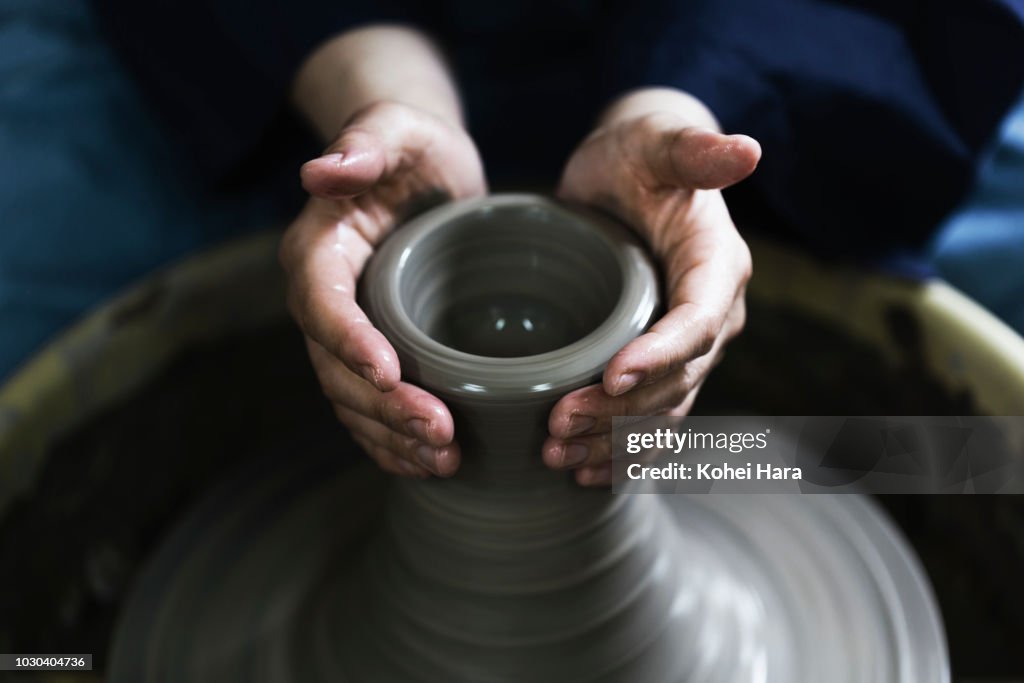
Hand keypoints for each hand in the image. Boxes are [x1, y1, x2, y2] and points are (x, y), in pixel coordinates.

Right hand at [279, 101, 485, 476]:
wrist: (426, 172)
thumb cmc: (413, 146)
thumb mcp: (398, 128)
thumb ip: (365, 141)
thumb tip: (322, 170)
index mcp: (318, 248)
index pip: (322, 303)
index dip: (348, 341)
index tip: (389, 373)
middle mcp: (322, 297)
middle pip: (335, 366)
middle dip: (383, 407)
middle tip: (441, 434)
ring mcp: (346, 331)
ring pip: (350, 399)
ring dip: (390, 436)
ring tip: (444, 459)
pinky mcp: (373, 351)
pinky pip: (368, 407)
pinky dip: (392, 439)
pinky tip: (428, 461)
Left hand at [543, 89, 760, 485]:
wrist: (630, 177)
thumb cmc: (640, 154)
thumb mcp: (658, 143)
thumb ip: (694, 151)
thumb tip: (748, 150)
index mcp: (719, 268)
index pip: (697, 323)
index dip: (660, 355)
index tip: (611, 377)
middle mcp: (714, 317)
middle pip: (676, 381)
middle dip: (620, 411)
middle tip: (557, 425)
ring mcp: (689, 348)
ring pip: (662, 413)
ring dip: (614, 442)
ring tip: (557, 455)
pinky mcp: (661, 364)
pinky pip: (653, 421)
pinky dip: (622, 452)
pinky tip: (584, 472)